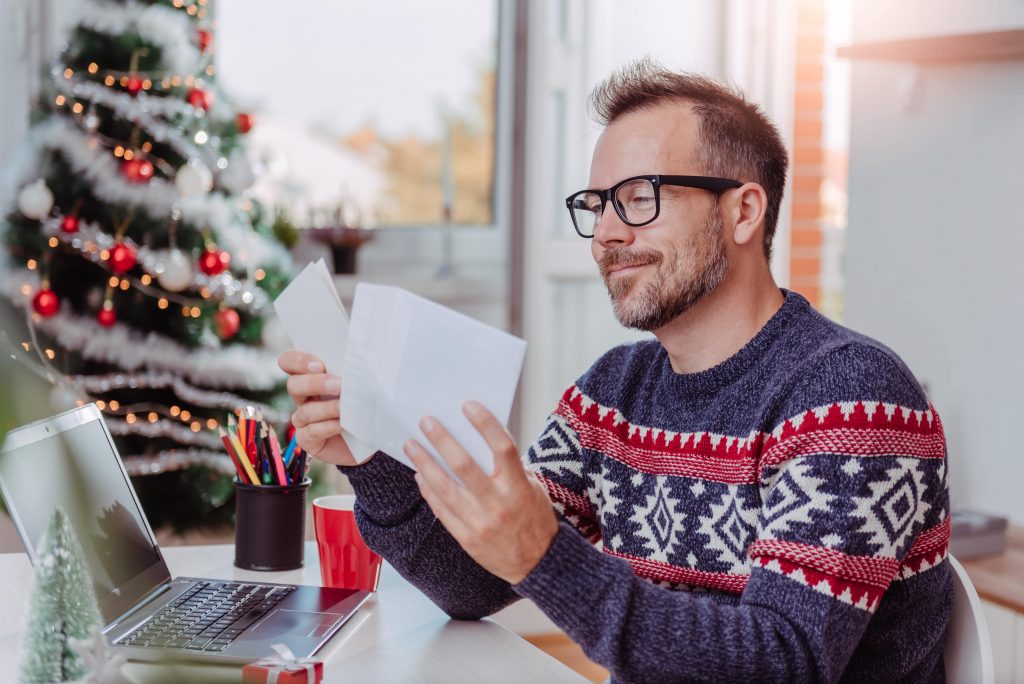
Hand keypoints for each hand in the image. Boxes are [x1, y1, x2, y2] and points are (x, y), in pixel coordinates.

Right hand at [278, 350, 362, 466]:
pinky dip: (327, 427)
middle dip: (314, 383)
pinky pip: (311, 431)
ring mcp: (303, 419)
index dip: (298, 361)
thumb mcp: (355, 386)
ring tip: (344, 407)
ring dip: (326, 408)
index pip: (290, 362)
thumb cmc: (360, 406)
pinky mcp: (306, 439)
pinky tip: (341, 425)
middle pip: (294, 385)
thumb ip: (348, 374)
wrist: (366, 438)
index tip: (319, 365)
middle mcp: (303, 397)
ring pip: (305, 411)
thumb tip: (355, 365)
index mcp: (310, 377)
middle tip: (337, 385)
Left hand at [404, 401, 558, 584]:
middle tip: (426, 422)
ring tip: (411, 445)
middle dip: (442, 440)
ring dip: (424, 463)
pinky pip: (441, 510)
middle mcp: (498, 504)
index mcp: (518, 487)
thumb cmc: (536, 520)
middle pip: (464, 465)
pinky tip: (420, 475)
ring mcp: (479, 522)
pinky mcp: (466, 537)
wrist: (538, 564)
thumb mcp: (534, 489)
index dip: (485, 424)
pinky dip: (429, 490)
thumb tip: (482, 441)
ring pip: (444, 487)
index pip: (502, 447)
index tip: (468, 406)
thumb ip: (511, 468)